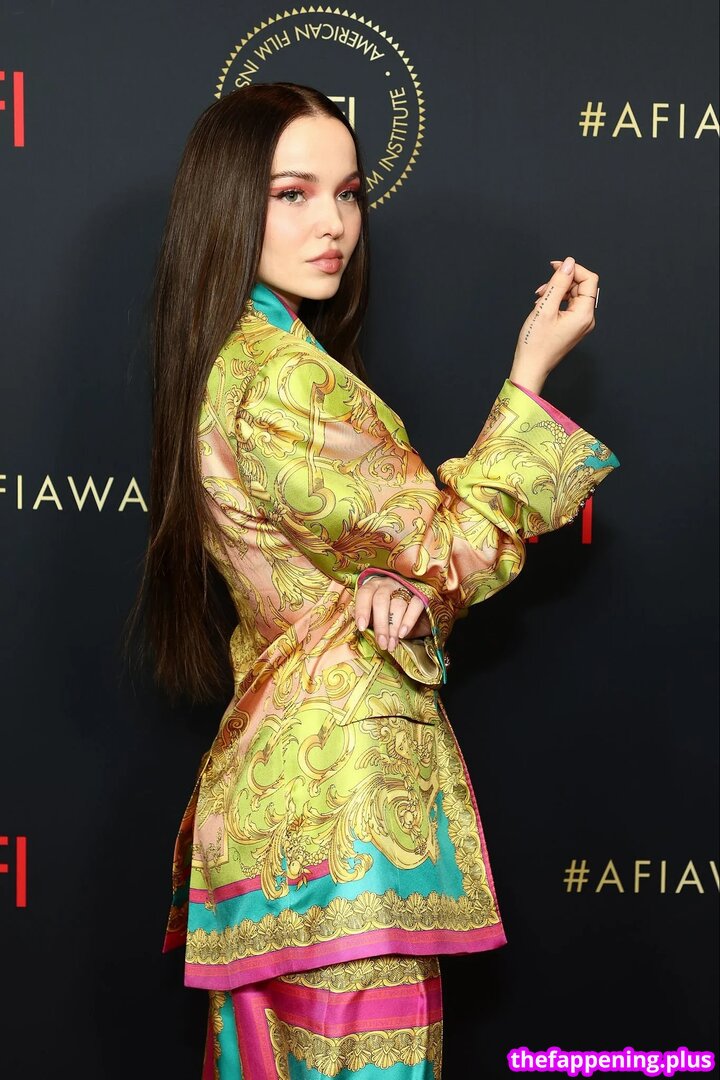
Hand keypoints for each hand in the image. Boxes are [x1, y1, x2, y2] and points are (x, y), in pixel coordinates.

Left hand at [354, 575, 428, 650]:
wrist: (419, 613)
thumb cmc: (392, 613)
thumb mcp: (377, 614)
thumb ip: (367, 614)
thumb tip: (352, 614)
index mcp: (374, 586)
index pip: (365, 593)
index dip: (362, 610)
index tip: (362, 627)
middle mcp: (388, 584)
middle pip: (381, 600)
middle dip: (380, 624)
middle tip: (381, 642)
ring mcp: (405, 587)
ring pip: (397, 604)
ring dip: (394, 627)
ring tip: (391, 643)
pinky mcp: (421, 594)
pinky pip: (415, 605)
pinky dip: (408, 620)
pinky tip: (403, 633)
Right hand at [509, 256, 598, 394]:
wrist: (530, 367)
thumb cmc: (535, 344)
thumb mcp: (545, 308)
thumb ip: (558, 283)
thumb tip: (569, 264)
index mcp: (584, 314)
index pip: (589, 280)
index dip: (573, 269)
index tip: (555, 267)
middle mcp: (587, 319)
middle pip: (581, 287)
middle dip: (561, 282)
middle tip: (541, 289)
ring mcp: (580, 324)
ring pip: (573, 295)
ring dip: (556, 291)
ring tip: (539, 299)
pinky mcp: (573, 327)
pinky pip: (569, 306)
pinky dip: (556, 301)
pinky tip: (542, 306)